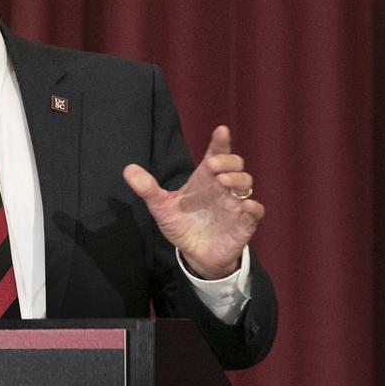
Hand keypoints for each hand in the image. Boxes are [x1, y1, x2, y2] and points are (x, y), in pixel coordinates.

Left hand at [123, 125, 263, 278]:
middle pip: (235, 164)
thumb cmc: (182, 225)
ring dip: (237, 179)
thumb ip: (147, 188)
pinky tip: (245, 206)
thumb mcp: (162, 207)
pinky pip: (256, 211)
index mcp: (205, 179)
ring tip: (222, 182)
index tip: (221, 130)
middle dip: (228, 161)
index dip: (220, 142)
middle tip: (212, 167)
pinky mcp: (244, 224)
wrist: (194, 255)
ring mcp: (235, 204)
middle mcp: (222, 188)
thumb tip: (128, 169)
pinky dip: (253, 207)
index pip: (216, 154)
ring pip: (246, 183)